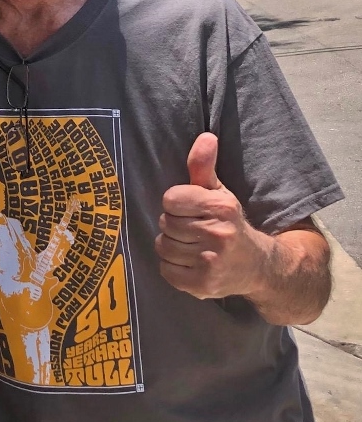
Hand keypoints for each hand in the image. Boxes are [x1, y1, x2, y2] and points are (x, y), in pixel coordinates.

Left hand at [155, 133, 268, 299]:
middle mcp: (218, 235)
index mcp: (222, 208)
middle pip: (165, 223)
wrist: (259, 266)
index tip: (189, 208)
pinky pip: (165, 269)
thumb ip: (204, 166)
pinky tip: (189, 262)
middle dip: (174, 224)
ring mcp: (210, 263)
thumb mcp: (220, 193)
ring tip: (191, 245)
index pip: (171, 199)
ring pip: (163, 246)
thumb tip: (205, 137)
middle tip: (192, 229)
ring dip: (171, 245)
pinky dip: (172, 266)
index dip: (176, 203)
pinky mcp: (202, 285)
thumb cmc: (230, 224)